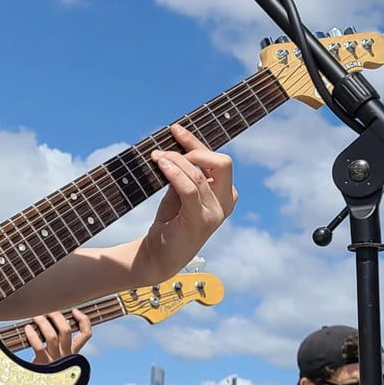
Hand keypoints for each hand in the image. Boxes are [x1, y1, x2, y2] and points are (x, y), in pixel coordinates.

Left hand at [24, 308, 91, 364]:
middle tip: (48, 310)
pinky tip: (28, 328)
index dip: (83, 320)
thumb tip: (50, 318)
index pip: (86, 334)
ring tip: (36, 316)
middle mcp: (66, 356)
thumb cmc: (45, 366)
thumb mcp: (56, 355)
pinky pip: (39, 346)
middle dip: (57, 316)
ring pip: (52, 336)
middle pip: (66, 330)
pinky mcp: (42, 364)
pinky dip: (32, 335)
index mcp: (72, 352)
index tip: (74, 310)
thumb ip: (57, 341)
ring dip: (42, 322)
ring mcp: (55, 360)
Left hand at [141, 124, 236, 281]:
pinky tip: (162, 165)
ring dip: (176, 161)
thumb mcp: (180, 192)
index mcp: (225, 193)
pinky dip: (175, 173)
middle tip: (168, 152)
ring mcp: (216, 213)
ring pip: (200, 175)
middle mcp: (227, 202)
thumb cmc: (170, 222)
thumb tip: (174, 145)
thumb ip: (185, 173)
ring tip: (156, 157)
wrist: (158, 255)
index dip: (197, 142)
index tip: (176, 129)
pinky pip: (190, 189)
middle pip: (222, 163)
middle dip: (195, 150)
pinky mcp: (201, 221)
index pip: (217, 160)